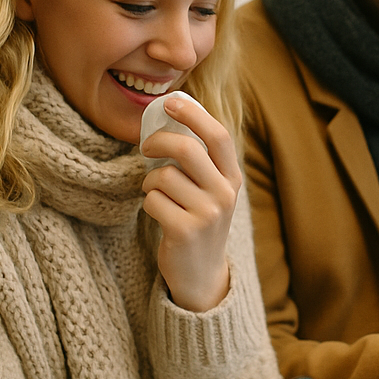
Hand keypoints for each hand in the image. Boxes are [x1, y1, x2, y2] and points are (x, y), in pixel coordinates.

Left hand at [140, 94, 241, 311]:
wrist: (201, 275)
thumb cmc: (199, 221)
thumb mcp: (210, 190)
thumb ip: (200, 160)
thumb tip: (172, 117)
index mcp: (232, 178)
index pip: (217, 135)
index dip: (193, 114)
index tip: (170, 103)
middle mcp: (224, 194)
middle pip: (186, 149)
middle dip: (157, 142)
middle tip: (146, 148)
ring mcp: (207, 214)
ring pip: (163, 176)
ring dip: (149, 182)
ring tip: (156, 193)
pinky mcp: (184, 231)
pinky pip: (152, 200)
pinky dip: (147, 203)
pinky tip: (157, 214)